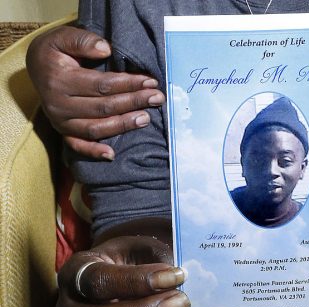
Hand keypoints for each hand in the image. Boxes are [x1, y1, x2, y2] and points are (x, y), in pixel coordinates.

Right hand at [26, 26, 164, 159]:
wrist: (36, 67)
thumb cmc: (56, 51)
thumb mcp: (63, 37)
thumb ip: (83, 40)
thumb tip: (106, 49)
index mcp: (60, 79)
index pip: (102, 85)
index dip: (128, 84)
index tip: (150, 81)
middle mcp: (59, 104)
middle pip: (103, 107)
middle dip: (133, 102)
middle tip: (157, 98)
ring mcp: (60, 121)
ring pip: (96, 128)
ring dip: (123, 125)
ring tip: (146, 118)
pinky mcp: (62, 131)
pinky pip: (77, 145)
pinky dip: (93, 151)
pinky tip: (112, 154)